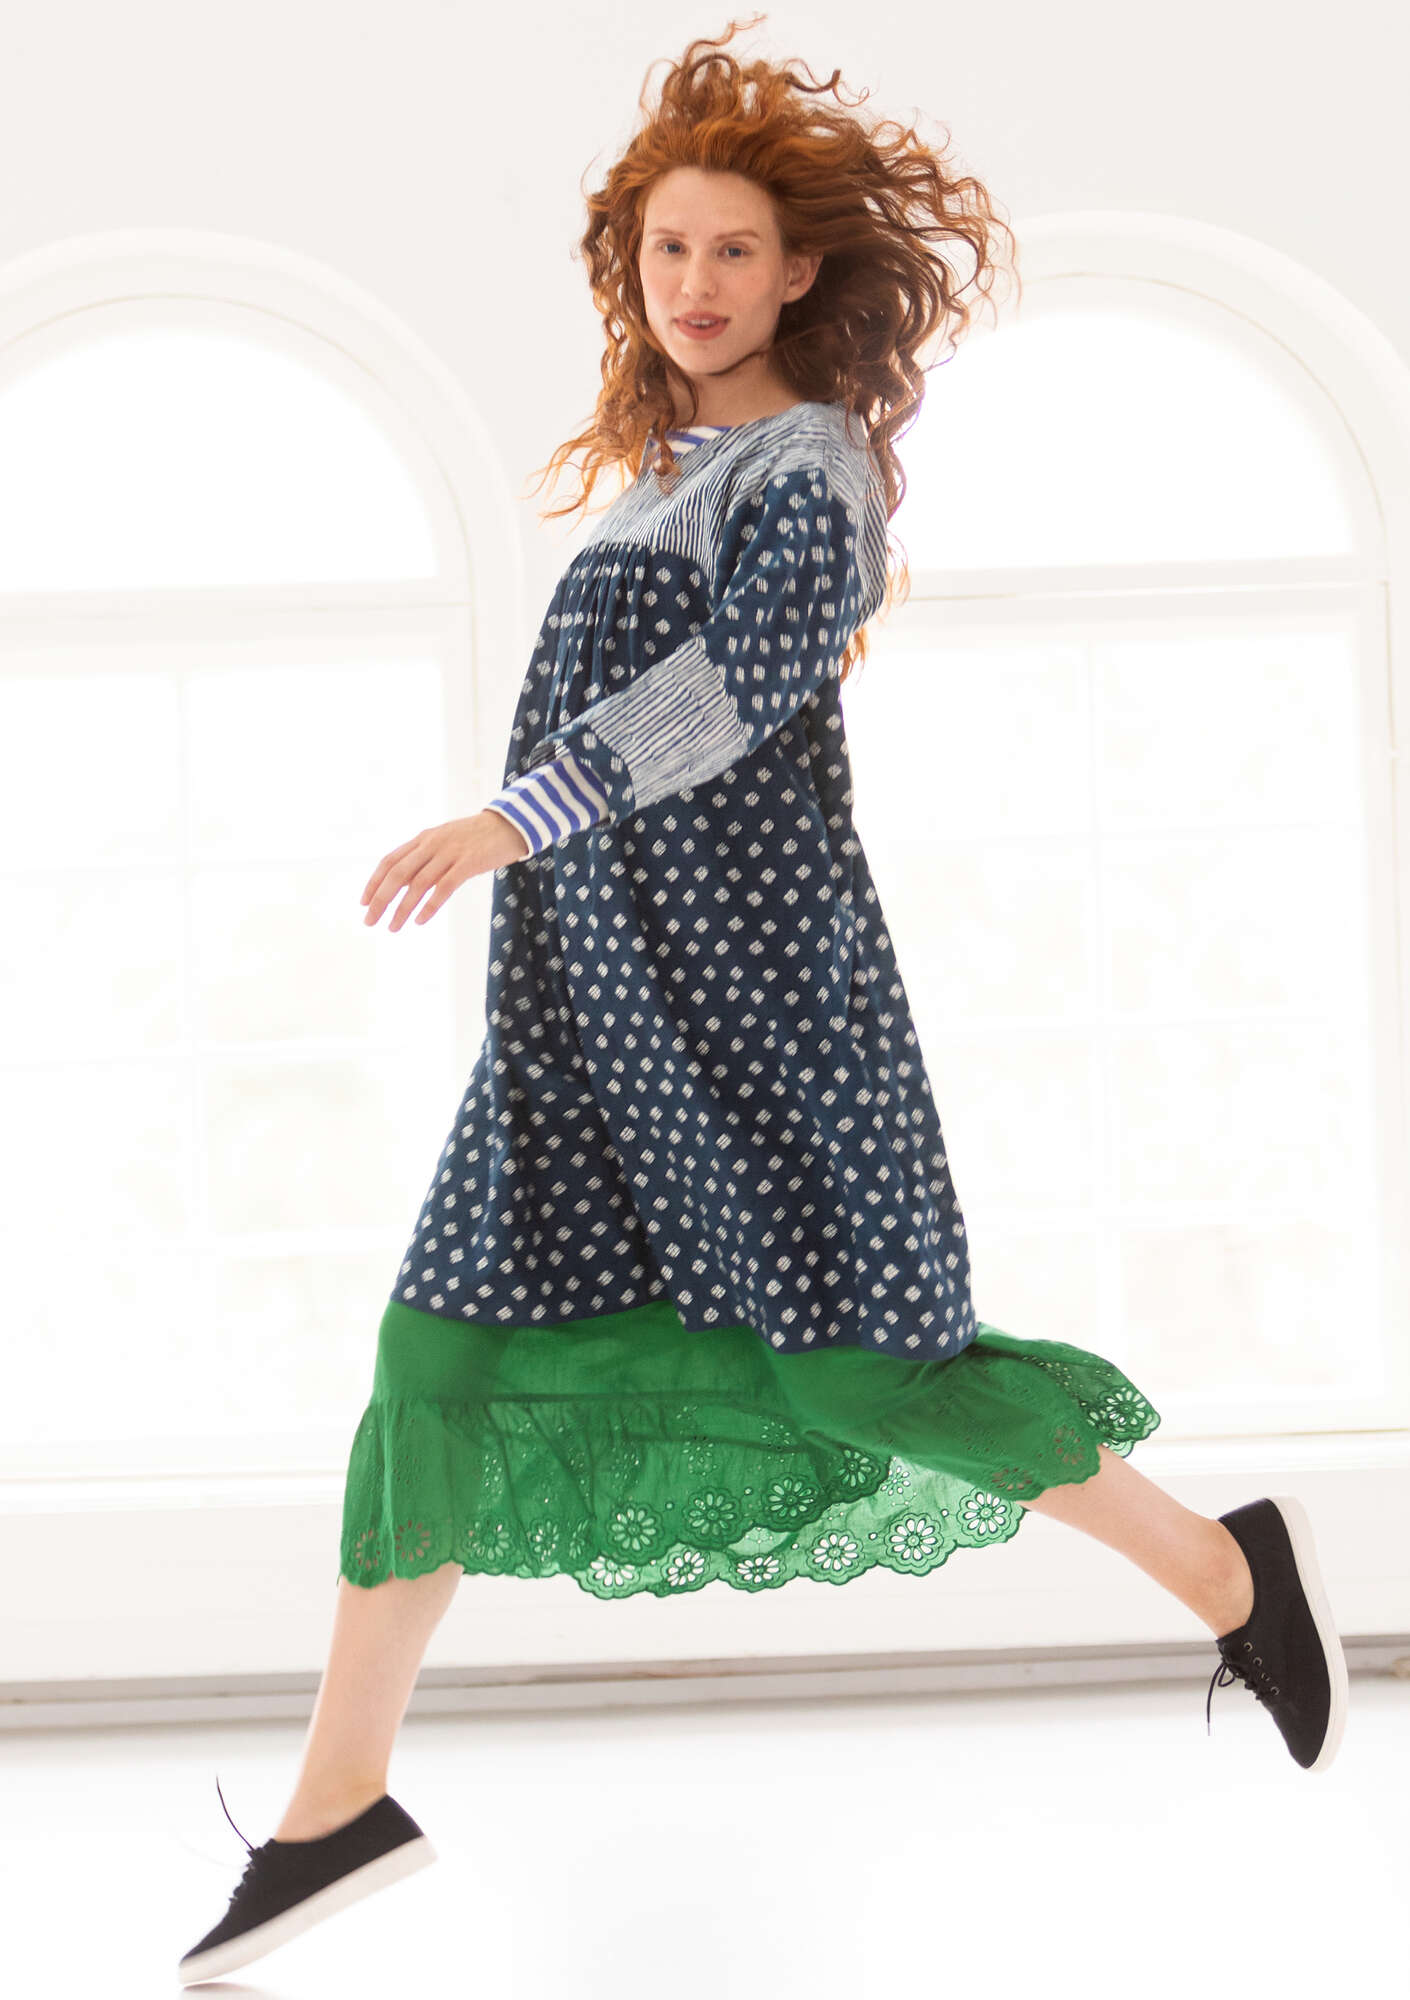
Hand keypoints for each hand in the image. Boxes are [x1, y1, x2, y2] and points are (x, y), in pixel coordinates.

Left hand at [361, 812, 529, 929]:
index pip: (389, 861)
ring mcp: (449, 853)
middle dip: (380, 899)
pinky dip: (429, 905)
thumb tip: (402, 884)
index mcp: (423, 839)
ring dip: (402, 908)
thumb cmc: (476, 838)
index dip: (374, 883)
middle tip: (369, 921)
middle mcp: (431, 844)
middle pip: (397, 874)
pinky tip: (419, 920)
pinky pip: (444, 887)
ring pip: (417, 884)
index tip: (364, 903)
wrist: (509, 824)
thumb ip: (424, 859)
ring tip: (393, 927)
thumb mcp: (444, 842)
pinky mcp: (468, 863)